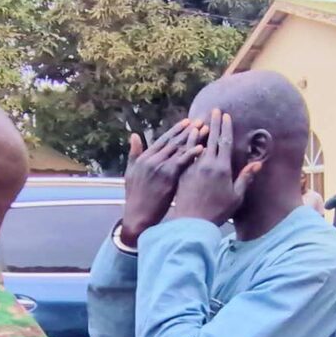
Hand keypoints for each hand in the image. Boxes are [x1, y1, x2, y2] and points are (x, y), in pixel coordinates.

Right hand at [120, 119, 203, 245]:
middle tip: (200, 120)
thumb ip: (134, 153)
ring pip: (179, 148)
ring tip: (204, 129)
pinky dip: (192, 154)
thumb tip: (135, 136)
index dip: (176, 130)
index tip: (187, 122)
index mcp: (144, 157)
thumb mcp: (130, 172)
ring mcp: (160, 167)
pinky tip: (202, 147)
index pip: (163, 140)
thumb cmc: (135, 197)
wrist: (137, 215)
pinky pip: (182, 162)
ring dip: (193, 138)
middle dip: (188, 130)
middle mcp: (152, 159)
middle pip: (173, 141)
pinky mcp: (167, 176)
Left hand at [174, 110, 260, 224]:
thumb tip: (257, 163)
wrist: (192, 223)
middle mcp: (207, 164)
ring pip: (196, 143)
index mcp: (222, 168)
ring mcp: (193, 167)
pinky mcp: (182, 173)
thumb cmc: (218, 212)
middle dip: (213, 123)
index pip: (225, 142)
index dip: (226, 128)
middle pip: (211, 139)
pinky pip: (185, 153)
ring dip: (199, 129)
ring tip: (200, 118)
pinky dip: (187, 142)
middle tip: (215, 110)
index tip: (226, 116)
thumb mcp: (236, 197)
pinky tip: (187, 137)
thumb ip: (246, 178)